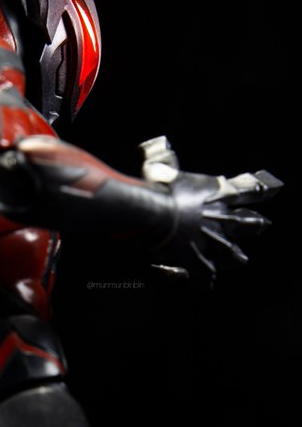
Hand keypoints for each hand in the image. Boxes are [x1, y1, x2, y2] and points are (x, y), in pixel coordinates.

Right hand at [139, 136, 282, 287]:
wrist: (152, 213)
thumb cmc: (156, 187)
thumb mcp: (161, 168)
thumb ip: (165, 161)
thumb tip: (161, 143)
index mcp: (217, 193)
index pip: (249, 190)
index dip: (262, 190)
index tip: (274, 188)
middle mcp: (220, 217)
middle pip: (246, 222)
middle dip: (254, 223)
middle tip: (263, 224)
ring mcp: (212, 240)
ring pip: (232, 251)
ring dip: (235, 255)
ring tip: (241, 259)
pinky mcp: (198, 259)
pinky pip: (207, 273)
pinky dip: (206, 279)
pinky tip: (207, 284)